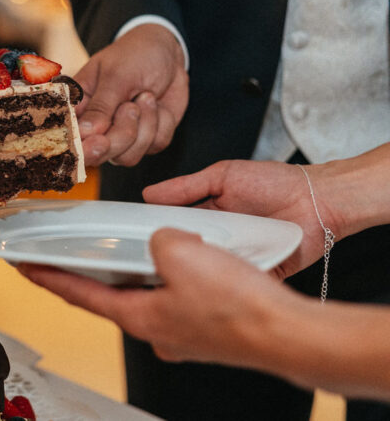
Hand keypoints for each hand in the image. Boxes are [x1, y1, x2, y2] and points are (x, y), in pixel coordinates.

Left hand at [17, 228, 298, 364]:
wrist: (291, 334)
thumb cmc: (239, 307)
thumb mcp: (181, 253)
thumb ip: (158, 239)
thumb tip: (163, 241)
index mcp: (138, 317)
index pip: (77, 294)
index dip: (47, 276)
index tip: (23, 266)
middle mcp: (156, 329)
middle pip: (109, 294)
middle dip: (90, 272)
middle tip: (67, 251)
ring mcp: (182, 331)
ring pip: (147, 293)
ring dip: (134, 271)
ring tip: (122, 247)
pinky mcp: (207, 327)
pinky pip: (177, 293)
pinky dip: (169, 274)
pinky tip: (180, 257)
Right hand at [74, 24, 187, 165]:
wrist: (167, 51)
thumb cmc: (134, 55)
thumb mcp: (116, 75)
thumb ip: (101, 106)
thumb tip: (84, 133)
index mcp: (78, 107)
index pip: (69, 137)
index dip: (81, 148)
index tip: (99, 142)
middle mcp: (95, 127)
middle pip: (98, 155)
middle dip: (120, 136)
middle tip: (131, 108)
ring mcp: (121, 136)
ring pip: (128, 156)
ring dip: (145, 126)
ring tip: (146, 96)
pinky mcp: (147, 139)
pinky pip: (154, 145)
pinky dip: (161, 124)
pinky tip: (156, 104)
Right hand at [144, 160, 333, 278]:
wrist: (320, 200)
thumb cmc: (276, 182)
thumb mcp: (223, 176)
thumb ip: (186, 187)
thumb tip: (150, 194)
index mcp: (209, 213)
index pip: (176, 224)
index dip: (159, 230)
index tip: (137, 236)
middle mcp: (223, 237)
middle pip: (191, 248)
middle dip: (177, 252)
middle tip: (157, 256)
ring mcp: (240, 256)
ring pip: (212, 267)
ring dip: (203, 267)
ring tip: (184, 270)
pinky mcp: (259, 272)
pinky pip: (239, 280)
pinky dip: (230, 280)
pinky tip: (217, 279)